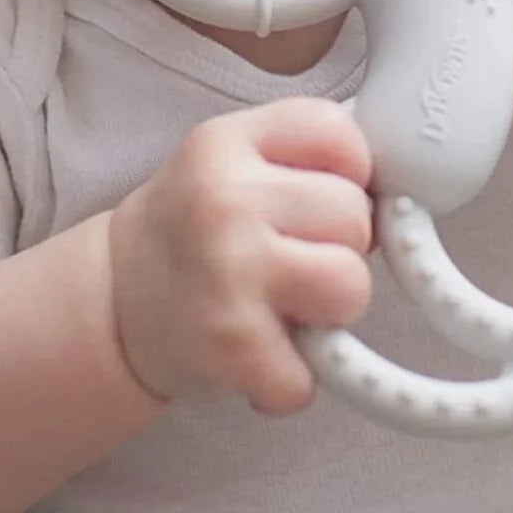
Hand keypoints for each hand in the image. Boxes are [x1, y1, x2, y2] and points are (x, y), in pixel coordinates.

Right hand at [108, 98, 373, 415]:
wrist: (112, 302)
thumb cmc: (193, 229)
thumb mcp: (231, 158)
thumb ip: (302, 155)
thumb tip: (401, 182)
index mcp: (227, 141)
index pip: (342, 135)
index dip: (351, 173)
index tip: (320, 199)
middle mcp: (225, 199)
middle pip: (355, 216)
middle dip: (339, 246)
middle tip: (292, 259)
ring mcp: (229, 272)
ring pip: (352, 287)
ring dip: (330, 311)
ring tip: (283, 305)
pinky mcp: (234, 347)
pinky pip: (317, 371)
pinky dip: (294, 377)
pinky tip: (258, 352)